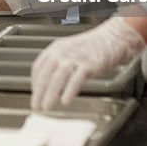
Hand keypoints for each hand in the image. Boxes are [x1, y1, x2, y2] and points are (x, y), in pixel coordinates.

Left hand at [31, 18, 145, 110]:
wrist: (112, 38)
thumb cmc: (92, 47)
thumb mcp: (69, 50)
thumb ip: (58, 63)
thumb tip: (48, 83)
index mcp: (55, 48)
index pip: (38, 67)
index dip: (34, 83)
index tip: (34, 93)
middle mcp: (62, 52)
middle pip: (45, 75)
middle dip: (38, 92)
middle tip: (36, 105)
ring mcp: (75, 58)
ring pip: (57, 79)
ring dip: (50, 95)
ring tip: (47, 107)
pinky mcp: (88, 65)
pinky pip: (75, 81)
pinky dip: (69, 92)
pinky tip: (65, 101)